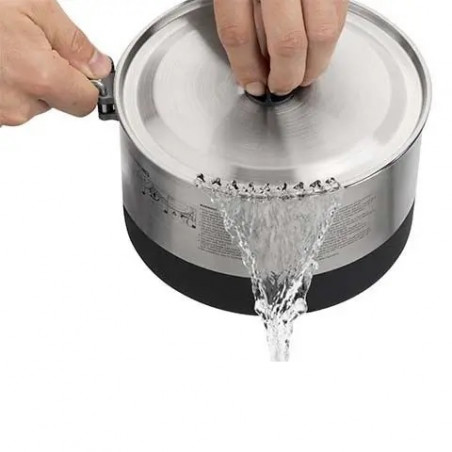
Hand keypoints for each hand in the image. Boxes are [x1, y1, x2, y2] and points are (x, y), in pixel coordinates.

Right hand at [0, 0, 110, 125]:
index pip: (85, 103)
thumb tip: (98, 66)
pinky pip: (6, 101)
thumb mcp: (35, 5)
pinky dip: (4, 82)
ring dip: (25, 78)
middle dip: (53, 76)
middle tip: (28, 42)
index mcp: (38, 78)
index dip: (87, 84)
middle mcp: (15, 104)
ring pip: (29, 101)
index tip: (82, 69)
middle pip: (56, 101)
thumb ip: (74, 43)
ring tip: (2, 46)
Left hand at [214, 0, 347, 95]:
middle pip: (286, 42)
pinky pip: (339, 15)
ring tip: (304, 77)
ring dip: (313, 66)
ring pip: (321, 33)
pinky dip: (330, 41)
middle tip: (281, 87)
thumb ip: (237, 12)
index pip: (238, 34)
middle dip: (285, 76)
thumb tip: (249, 62)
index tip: (252, 84)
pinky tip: (318, 51)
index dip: (245, 69)